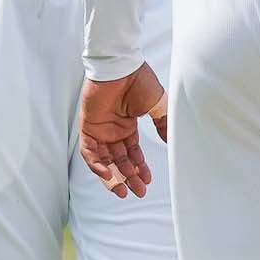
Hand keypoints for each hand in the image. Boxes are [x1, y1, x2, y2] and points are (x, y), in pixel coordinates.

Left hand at [79, 61, 167, 198]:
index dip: (139, 168)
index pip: (132, 153)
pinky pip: (89, 152)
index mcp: (128, 125)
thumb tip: (172, 141)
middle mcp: (113, 130)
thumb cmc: (140, 81)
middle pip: (120, 160)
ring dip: (112, 177)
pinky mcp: (88, 127)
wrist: (121, 67)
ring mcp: (100, 130)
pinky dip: (96, 165)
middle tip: (137, 192)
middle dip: (128, 177)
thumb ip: (163, 125)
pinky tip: (107, 175)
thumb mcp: (157, 106)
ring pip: (104, 160)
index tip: (147, 180)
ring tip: (122, 191)